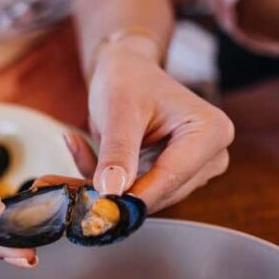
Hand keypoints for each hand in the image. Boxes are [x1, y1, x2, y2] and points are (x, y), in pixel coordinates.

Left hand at [74, 44, 232, 212]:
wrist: (127, 71)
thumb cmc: (129, 80)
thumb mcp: (119, 110)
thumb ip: (117, 151)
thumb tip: (111, 192)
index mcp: (211, 132)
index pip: (171, 177)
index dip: (132, 195)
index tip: (98, 207)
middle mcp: (211, 156)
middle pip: (159, 193)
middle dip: (114, 191)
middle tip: (67, 183)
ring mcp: (194, 172)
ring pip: (144, 198)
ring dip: (104, 186)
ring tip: (70, 157)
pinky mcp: (172, 181)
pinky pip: (134, 195)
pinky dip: (104, 182)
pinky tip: (85, 152)